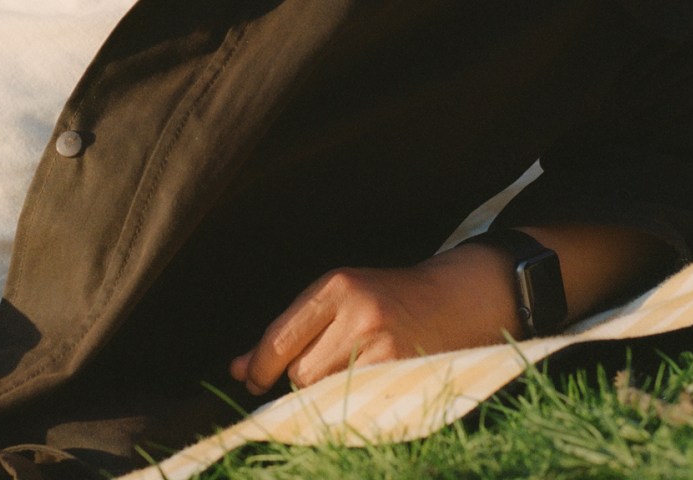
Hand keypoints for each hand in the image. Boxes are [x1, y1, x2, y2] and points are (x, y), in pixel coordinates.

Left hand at [229, 243, 517, 397]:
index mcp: (336, 286)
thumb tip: (238, 370)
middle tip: (317, 371)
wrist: (454, 300)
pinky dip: (349, 405)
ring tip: (345, 377)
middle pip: (301, 371)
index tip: (247, 379)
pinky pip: (356, 404)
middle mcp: (358, 312)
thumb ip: (291, 331)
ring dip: (324, 394)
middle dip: (298, 380)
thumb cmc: (386, 300)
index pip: (280, 336)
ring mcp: (384, 345)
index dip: (258, 365)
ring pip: (327, 391)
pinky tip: (359, 393)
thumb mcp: (339, 298)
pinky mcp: (404, 372)